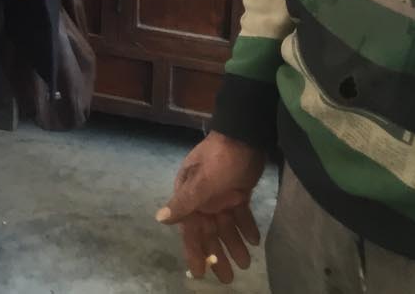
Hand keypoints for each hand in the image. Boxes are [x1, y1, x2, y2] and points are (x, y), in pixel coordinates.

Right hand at [156, 131, 266, 283]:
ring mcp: (221, 196)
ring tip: (247, 263)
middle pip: (209, 232)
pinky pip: (240, 215)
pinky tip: (254, 241)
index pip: (190, 230)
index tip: (201, 274)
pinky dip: (246, 227)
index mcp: (189, 195)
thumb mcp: (202, 182)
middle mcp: (203, 199)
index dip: (194, 252)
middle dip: (218, 254)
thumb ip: (184, 203)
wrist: (245, 136)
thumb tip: (160, 219)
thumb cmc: (220, 160)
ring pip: (226, 226)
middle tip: (229, 278)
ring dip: (235, 244)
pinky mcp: (238, 192)